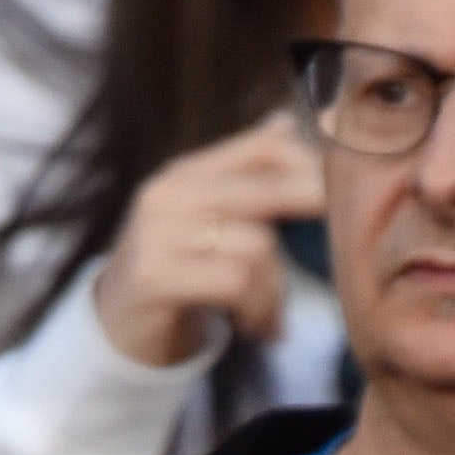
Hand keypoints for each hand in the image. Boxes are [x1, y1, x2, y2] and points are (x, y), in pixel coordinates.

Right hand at [94, 120, 328, 368]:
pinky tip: (258, 329)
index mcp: (186, 174)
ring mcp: (157, 233)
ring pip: (255, 247)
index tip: (334, 199)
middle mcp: (168, 194)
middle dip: (308, 220)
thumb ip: (245, 176)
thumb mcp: (207, 220)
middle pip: (265, 191)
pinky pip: (235, 283)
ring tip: (272, 315)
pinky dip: (258, 310)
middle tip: (338, 243)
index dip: (309, 167)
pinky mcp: (154, 276)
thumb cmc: (174, 274)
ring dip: (276, 290)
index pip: (263, 148)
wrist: (115, 331)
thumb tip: (286, 123)